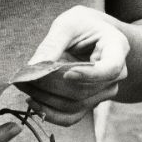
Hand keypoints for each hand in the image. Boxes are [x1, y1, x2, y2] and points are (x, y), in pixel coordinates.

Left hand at [17, 6, 129, 125]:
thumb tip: (32, 68)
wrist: (91, 34)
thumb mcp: (67, 25)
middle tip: (25, 77)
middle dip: (52, 86)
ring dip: (46, 99)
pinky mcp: (90, 102)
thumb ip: (52, 45)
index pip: (110, 69)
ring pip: (76, 104)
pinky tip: (33, 101)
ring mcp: (104, 91)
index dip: (89, 75)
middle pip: (85, 90)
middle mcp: (116, 75)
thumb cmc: (81, 24)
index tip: (66, 73)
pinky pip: (72, 116)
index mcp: (117, 48)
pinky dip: (51, 113)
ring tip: (23, 85)